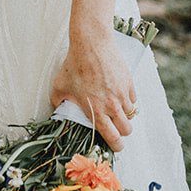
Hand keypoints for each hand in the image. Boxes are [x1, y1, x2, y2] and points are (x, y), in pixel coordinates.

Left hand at [50, 27, 136, 152]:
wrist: (91, 44)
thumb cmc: (74, 65)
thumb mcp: (59, 86)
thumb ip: (58, 102)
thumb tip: (57, 110)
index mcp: (96, 111)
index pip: (113, 138)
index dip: (116, 146)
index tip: (115, 146)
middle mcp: (112, 106)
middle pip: (126, 130)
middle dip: (122, 133)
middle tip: (115, 128)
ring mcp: (122, 94)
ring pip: (131, 114)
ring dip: (124, 116)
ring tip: (115, 110)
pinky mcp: (129, 82)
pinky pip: (133, 98)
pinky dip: (128, 100)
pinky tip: (118, 95)